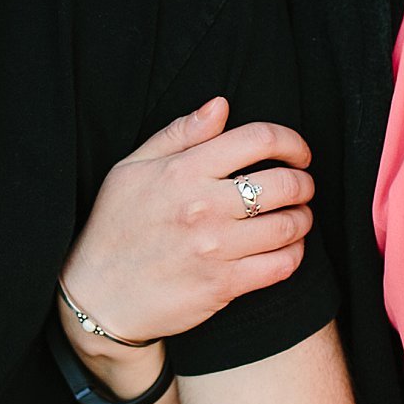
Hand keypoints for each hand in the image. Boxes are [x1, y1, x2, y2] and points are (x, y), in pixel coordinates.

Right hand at [60, 98, 313, 354]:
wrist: (98, 298)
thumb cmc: (115, 228)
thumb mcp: (132, 170)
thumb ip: (179, 134)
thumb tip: (221, 105)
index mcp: (183, 171)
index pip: (259, 139)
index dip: (292, 141)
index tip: (297, 152)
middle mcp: (203, 207)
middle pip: (284, 183)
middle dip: (304, 182)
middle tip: (302, 186)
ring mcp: (215, 249)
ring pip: (289, 225)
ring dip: (303, 218)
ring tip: (297, 217)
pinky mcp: (223, 286)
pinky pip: (282, 265)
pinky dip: (295, 253)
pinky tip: (288, 248)